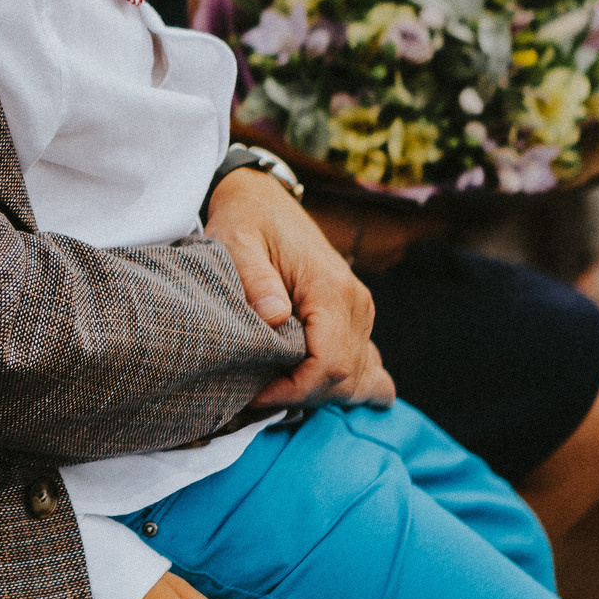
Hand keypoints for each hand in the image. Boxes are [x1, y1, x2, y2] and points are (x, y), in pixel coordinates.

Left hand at [205, 169, 378, 407]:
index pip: (329, 365)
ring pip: (358, 377)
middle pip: (345, 378)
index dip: (293, 390)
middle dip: (301, 397)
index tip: (253, 395)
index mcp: (332, 290)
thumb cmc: (245, 221)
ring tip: (276, 393)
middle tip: (255, 396)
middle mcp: (356, 305)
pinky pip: (363, 363)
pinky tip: (312, 391)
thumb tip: (275, 316)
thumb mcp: (236, 241)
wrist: (263, 200)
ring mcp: (359, 313)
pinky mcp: (353, 317)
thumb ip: (254, 279)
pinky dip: (342, 385)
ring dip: (320, 395)